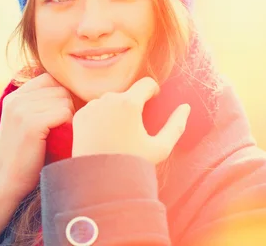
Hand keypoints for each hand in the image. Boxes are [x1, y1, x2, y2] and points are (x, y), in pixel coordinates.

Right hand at [0, 73, 73, 201]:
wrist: (8, 182)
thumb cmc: (26, 155)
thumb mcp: (27, 123)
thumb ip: (41, 104)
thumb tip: (74, 88)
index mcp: (14, 97)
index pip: (49, 79)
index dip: (61, 95)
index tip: (61, 116)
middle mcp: (16, 99)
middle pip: (60, 88)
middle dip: (68, 106)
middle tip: (62, 129)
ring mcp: (21, 110)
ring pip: (64, 99)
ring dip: (69, 117)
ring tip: (59, 135)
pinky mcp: (31, 123)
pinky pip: (64, 113)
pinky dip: (67, 126)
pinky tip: (58, 139)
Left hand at [71, 77, 190, 163]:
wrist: (98, 181)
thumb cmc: (132, 164)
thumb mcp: (161, 148)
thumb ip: (176, 125)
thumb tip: (186, 107)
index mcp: (129, 103)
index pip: (146, 83)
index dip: (153, 90)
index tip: (153, 98)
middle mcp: (108, 99)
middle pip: (127, 93)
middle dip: (132, 104)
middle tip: (134, 128)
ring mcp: (91, 107)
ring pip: (109, 101)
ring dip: (116, 110)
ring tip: (118, 134)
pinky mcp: (79, 116)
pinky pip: (94, 110)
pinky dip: (100, 118)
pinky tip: (103, 136)